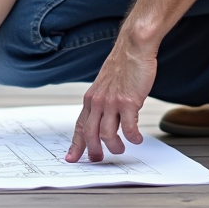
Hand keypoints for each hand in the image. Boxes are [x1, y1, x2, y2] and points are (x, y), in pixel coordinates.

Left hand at [65, 35, 155, 162]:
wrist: (133, 48)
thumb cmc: (123, 64)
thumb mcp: (105, 84)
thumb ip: (102, 101)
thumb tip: (105, 118)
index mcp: (91, 98)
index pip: (80, 125)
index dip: (75, 144)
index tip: (71, 157)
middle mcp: (98, 102)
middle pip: (89, 134)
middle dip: (93, 150)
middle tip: (98, 159)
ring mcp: (112, 102)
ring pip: (107, 134)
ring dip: (114, 146)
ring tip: (120, 149)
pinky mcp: (128, 102)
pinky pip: (129, 128)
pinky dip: (132, 137)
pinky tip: (137, 139)